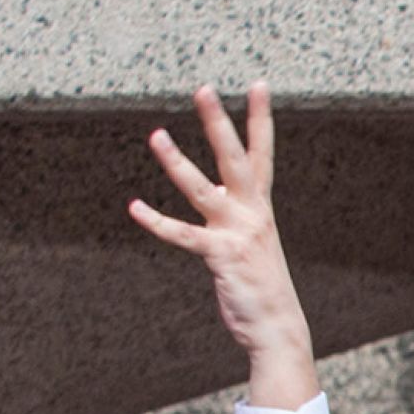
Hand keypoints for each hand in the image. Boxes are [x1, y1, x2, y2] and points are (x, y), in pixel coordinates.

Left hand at [129, 82, 320, 411]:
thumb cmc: (263, 289)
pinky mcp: (220, 256)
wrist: (278, 328)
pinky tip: (134, 206)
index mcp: (260, 209)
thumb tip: (217, 202)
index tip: (259, 85)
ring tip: (156, 135)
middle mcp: (252, 214)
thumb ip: (237, 220)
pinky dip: (157, 221)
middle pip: (235, 158)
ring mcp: (237, 233)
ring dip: (177, 162)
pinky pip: (183, 235)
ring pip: (203, 189)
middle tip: (204, 88)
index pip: (262, 153)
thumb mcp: (255, 245)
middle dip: (219, 122)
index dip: (260, 118)